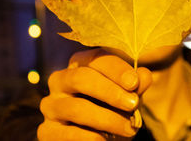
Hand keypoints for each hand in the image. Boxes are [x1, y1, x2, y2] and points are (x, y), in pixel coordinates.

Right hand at [37, 48, 151, 139]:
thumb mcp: (128, 96)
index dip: (116, 69)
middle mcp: (60, 80)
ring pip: (77, 108)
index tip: (134, 82)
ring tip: (129, 128)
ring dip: (107, 119)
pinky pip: (68, 134)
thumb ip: (136, 86)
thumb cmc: (114, 109)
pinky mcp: (47, 131)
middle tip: (133, 104)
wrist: (98, 138)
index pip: (96, 58)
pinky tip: (106, 140)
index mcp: (80, 64)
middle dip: (110, 91)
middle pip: (82, 78)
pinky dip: (91, 138)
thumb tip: (144, 76)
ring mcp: (50, 105)